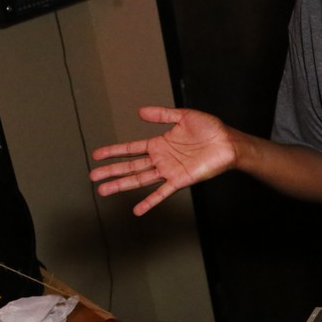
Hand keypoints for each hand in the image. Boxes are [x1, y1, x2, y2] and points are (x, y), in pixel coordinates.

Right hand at [89, 106, 234, 215]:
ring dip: (122, 185)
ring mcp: (169, 171)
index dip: (114, 151)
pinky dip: (149, 201)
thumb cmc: (210, 129)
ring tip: (104, 190)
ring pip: (140, 179)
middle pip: (131, 166)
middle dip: (111, 171)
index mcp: (160, 144)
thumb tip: (140, 111)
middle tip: (93, 177)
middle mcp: (161, 159)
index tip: (97, 155)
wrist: (228, 142)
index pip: (131, 148)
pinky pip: (162, 193)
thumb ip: (162, 114)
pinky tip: (137, 210)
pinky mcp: (180, 180)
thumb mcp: (184, 116)